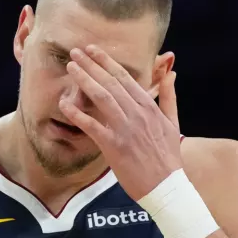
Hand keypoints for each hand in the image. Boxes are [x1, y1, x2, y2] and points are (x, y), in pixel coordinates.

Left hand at [59, 44, 181, 200]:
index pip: (125, 78)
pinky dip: (78, 114)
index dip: (107, 62)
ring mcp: (125, 130)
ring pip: (102, 98)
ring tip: (71, 67)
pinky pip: (93, 127)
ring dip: (85, 80)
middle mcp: (137, 114)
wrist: (167, 187)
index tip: (93, 50)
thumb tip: (171, 72)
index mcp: (149, 107)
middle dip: (92, 65)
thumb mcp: (172, 123)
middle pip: (111, 83)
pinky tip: (65, 104)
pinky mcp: (114, 147)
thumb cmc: (168, 158)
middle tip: (75, 51)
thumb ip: (168, 96)